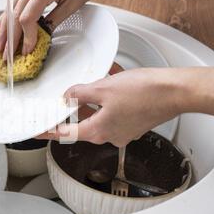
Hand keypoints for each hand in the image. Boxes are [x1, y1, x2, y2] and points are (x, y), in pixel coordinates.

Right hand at [0, 0, 108, 56]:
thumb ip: (54, 20)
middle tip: (6, 56)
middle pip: (14, 14)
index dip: (26, 37)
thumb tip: (41, 36)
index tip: (27, 50)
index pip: (27, 18)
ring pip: (11, 6)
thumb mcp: (74, 4)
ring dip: (4, 28)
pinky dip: (7, 14)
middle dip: (10, 38)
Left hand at [39, 68, 182, 146]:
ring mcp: (123, 130)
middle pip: (82, 121)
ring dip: (95, 98)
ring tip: (97, 81)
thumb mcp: (103, 88)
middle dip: (77, 106)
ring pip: (99, 113)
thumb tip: (68, 96)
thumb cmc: (146, 92)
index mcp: (98, 131)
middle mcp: (110, 135)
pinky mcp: (133, 122)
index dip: (48, 131)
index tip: (38, 132)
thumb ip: (80, 93)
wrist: (176, 92)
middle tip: (69, 95)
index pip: (65, 133)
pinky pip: (114, 109)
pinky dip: (110, 96)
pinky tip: (112, 79)